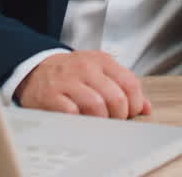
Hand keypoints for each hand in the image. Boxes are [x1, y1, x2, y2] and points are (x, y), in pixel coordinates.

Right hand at [14, 51, 151, 119]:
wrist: (35, 69)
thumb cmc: (71, 73)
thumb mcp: (100, 71)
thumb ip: (123, 86)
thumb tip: (146, 107)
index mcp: (102, 60)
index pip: (130, 83)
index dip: (135, 104)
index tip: (130, 113)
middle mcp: (85, 68)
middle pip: (115, 97)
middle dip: (119, 115)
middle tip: (114, 120)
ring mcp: (67, 81)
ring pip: (96, 106)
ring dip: (101, 120)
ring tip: (98, 121)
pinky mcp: (51, 95)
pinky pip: (72, 113)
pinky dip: (79, 121)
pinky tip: (79, 119)